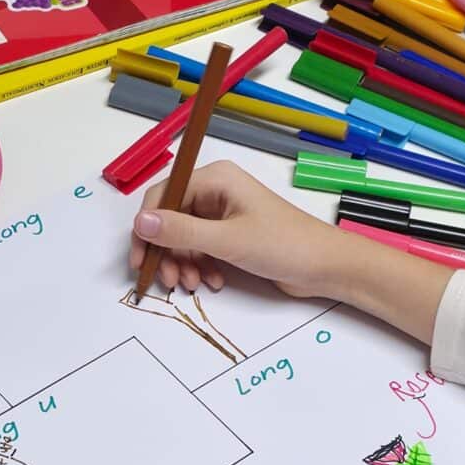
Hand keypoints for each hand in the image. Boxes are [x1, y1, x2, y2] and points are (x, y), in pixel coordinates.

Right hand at [130, 161, 350, 297]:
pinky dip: (199, 266)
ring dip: (183, 263)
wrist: (325, 266)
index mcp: (215, 179)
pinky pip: (201, 248)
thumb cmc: (284, 244)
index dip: (147, 227)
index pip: (163, 196)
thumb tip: (141, 223)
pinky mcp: (231, 234)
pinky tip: (211, 281)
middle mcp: (216, 191)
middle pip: (171, 219)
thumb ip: (181, 232)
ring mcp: (224, 214)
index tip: (140, 259)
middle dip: (167, 252)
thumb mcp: (227, 240)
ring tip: (193, 284)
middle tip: (168, 282)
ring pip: (184, 238)